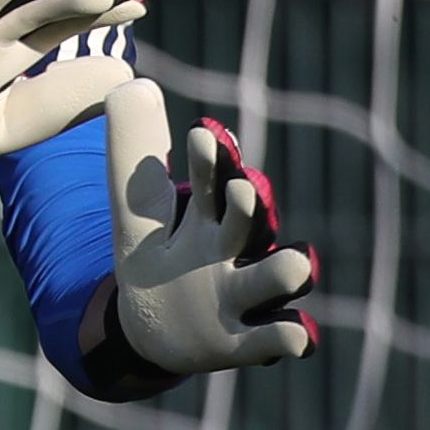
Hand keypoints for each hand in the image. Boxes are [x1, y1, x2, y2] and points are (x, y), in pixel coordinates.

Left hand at [97, 78, 319, 374]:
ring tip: (294, 262)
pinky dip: (285, 336)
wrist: (157, 327)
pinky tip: (298, 335)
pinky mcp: (244, 343)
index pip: (212, 180)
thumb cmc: (156, 256)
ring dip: (285, 270)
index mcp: (206, 215)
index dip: (211, 160)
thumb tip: (134, 86)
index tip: (202, 134)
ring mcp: (243, 296)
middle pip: (251, 223)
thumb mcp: (135, 211)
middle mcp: (234, 250)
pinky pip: (273, 338)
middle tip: (245, 190)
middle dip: (250, 208)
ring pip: (277, 277)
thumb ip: (132, 154)